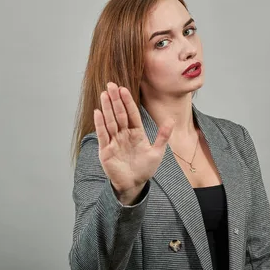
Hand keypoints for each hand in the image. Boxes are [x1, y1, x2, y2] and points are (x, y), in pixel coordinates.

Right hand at [94, 82, 173, 204]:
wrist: (134, 185)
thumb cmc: (144, 169)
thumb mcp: (157, 152)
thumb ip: (163, 136)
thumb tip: (171, 120)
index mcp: (136, 132)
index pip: (131, 114)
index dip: (127, 101)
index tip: (124, 88)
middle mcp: (124, 134)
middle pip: (119, 114)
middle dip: (115, 99)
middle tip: (111, 84)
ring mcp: (114, 141)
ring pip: (110, 121)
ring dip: (107, 108)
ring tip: (104, 94)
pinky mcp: (106, 150)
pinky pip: (103, 135)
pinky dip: (100, 124)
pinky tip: (98, 112)